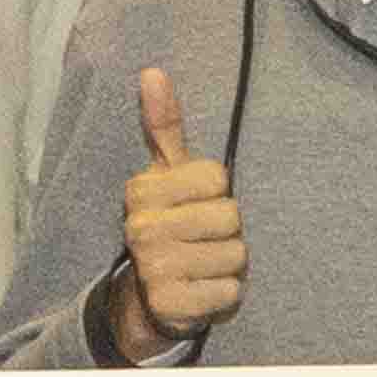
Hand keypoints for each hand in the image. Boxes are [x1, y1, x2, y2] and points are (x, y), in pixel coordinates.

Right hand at [104, 64, 243, 354]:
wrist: (148, 299)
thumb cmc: (169, 224)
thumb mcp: (166, 175)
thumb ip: (164, 125)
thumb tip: (153, 71)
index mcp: (141, 191)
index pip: (217, 178)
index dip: (218, 193)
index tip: (196, 205)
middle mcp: (141, 227)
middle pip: (231, 216)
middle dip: (229, 232)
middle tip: (203, 240)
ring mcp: (153, 268)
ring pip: (235, 255)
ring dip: (229, 265)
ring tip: (204, 266)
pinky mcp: (170, 305)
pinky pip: (229, 291)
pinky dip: (225, 295)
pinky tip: (203, 291)